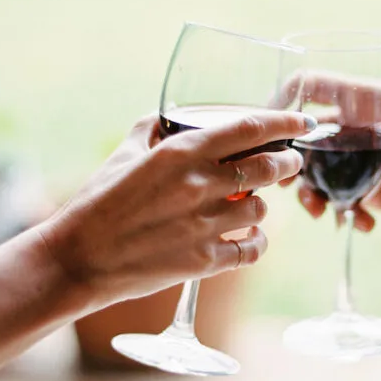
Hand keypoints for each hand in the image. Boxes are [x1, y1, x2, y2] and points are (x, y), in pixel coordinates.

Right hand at [38, 110, 311, 306]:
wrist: (78, 259)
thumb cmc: (97, 204)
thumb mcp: (123, 155)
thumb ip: (153, 130)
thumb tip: (170, 118)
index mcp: (180, 153)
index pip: (250, 128)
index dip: (285, 122)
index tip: (303, 120)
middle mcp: (199, 186)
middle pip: (270, 167)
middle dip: (288, 162)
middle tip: (289, 162)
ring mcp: (205, 226)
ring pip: (263, 210)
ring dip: (262, 205)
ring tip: (250, 205)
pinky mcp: (205, 261)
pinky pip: (253, 249)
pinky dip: (256, 243)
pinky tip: (247, 238)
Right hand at [296, 93, 380, 230]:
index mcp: (371, 101)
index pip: (313, 86)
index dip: (285, 99)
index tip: (271, 127)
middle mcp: (358, 128)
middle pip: (303, 134)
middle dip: (287, 158)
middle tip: (284, 185)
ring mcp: (361, 160)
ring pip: (314, 171)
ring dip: (308, 192)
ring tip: (321, 214)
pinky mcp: (370, 189)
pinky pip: (338, 200)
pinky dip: (340, 214)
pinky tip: (364, 226)